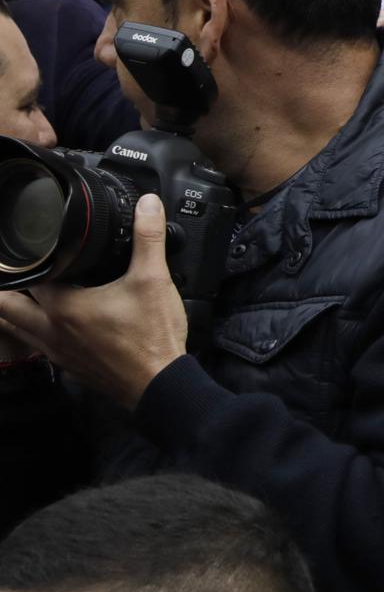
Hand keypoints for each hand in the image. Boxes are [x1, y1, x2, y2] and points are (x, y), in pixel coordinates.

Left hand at [0, 195, 187, 409]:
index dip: (22, 260)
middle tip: (13, 271)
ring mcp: (57, 352)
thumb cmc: (152, 338)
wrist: (160, 385)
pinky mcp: (69, 366)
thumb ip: (147, 239)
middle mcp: (51, 331)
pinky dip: (35, 331)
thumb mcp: (154, 281)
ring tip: (25, 294)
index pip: (24, 277)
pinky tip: (53, 323)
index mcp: (64, 307)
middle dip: (5, 288)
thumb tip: (147, 205)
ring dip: (15, 311)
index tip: (20, 250)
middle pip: (4, 308)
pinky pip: (37, 346)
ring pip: (16, 329)